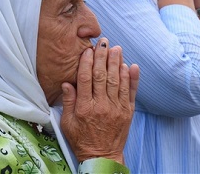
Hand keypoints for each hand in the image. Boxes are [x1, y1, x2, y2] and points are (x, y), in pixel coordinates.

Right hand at [61, 38, 139, 163]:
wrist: (102, 156)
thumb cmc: (82, 139)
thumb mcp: (68, 123)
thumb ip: (69, 102)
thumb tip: (67, 83)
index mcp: (85, 107)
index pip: (85, 79)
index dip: (86, 62)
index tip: (88, 50)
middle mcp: (101, 105)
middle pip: (102, 76)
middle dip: (103, 57)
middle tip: (103, 42)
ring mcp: (116, 108)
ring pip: (117, 81)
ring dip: (117, 62)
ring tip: (117, 48)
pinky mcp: (128, 112)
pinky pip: (131, 92)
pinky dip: (132, 79)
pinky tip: (131, 66)